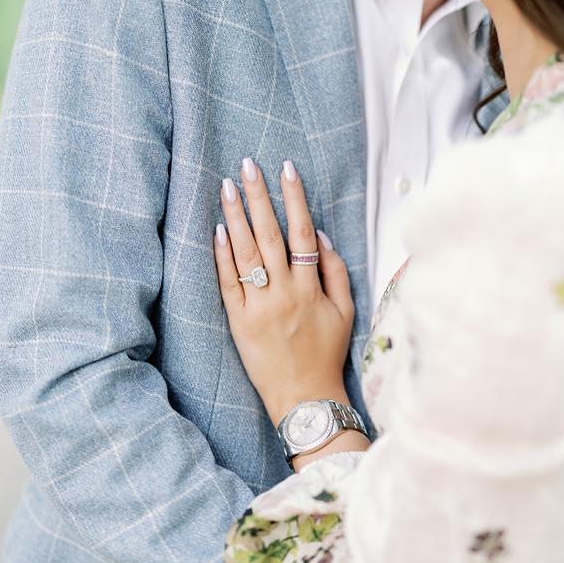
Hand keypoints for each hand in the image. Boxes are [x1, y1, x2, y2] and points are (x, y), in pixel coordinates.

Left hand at [214, 159, 354, 433]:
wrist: (304, 396)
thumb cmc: (326, 351)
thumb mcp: (345, 310)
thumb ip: (335, 271)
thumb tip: (322, 236)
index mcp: (311, 287)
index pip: (302, 232)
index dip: (295, 198)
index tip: (287, 169)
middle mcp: (284, 292)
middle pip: (269, 234)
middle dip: (259, 196)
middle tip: (249, 165)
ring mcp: (258, 307)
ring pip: (245, 253)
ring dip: (236, 216)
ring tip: (227, 186)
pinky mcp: (238, 322)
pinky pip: (227, 283)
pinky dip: (222, 255)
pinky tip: (218, 229)